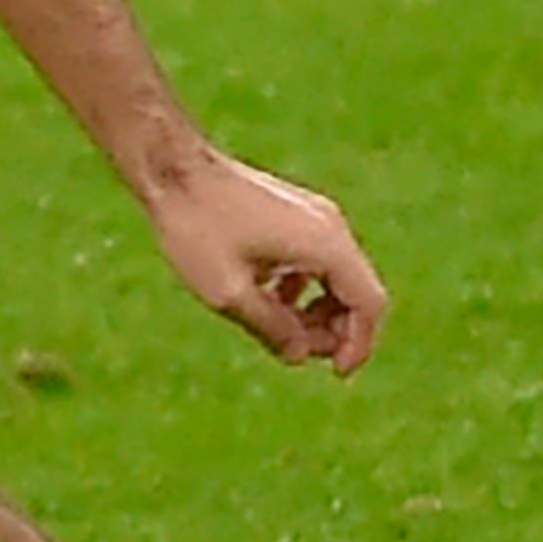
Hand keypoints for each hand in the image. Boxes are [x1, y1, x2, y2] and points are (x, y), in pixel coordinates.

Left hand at [143, 147, 387, 377]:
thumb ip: (271, 328)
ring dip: (317, 310)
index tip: (335, 373)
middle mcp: (329, 226)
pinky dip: (302, 286)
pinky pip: (314, 260)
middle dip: (335, 329)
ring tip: (278, 330)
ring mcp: (312, 215)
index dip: (359, 344)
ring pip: (336, 276)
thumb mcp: (229, 291)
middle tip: (297, 352)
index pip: (369, 304)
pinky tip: (265, 299)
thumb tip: (302, 355)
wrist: (173, 168)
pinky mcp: (292, 212)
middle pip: (357, 291)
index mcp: (325, 244)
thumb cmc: (196, 226)